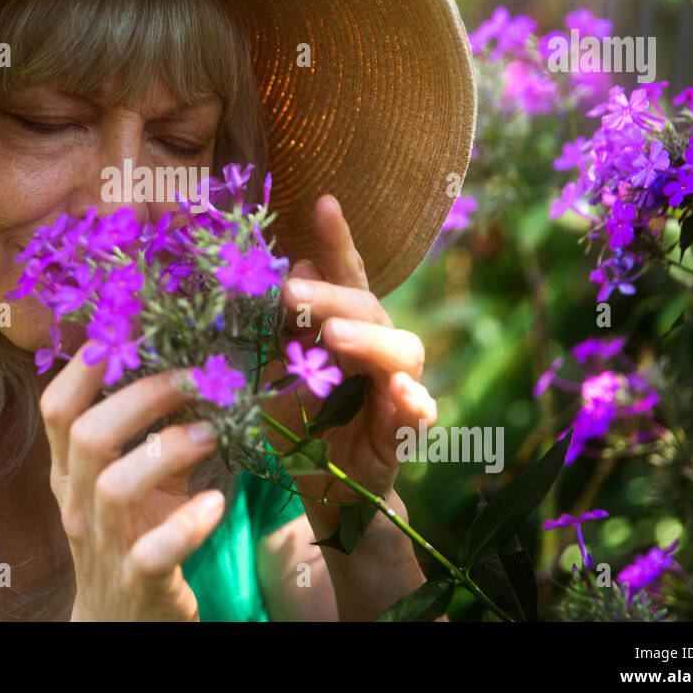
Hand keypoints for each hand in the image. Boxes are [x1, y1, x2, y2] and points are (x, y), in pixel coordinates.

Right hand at [40, 344, 226, 620]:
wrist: (123, 621)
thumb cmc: (132, 534)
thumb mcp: (128, 478)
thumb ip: (143, 431)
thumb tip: (182, 361)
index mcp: (70, 471)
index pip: (57, 407)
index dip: (87, 365)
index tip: (130, 326)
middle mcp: (77, 503)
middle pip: (88, 436)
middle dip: (143, 397)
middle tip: (194, 378)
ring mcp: (104, 545)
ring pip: (116, 487)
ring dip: (169, 450)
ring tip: (215, 432)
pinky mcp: (138, 582)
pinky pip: (154, 551)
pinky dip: (187, 524)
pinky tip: (215, 505)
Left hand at [260, 194, 437, 535]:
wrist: (324, 490)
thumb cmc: (298, 422)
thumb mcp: (273, 373)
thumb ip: (280, 331)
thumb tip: (287, 274)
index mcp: (343, 326)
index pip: (343, 276)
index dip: (336, 240)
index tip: (324, 203)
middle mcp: (375, 348)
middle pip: (367, 307)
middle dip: (331, 296)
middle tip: (292, 296)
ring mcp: (396, 388)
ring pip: (402, 349)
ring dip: (368, 339)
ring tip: (335, 336)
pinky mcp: (406, 431)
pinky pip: (420, 411)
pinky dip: (412, 400)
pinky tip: (399, 392)